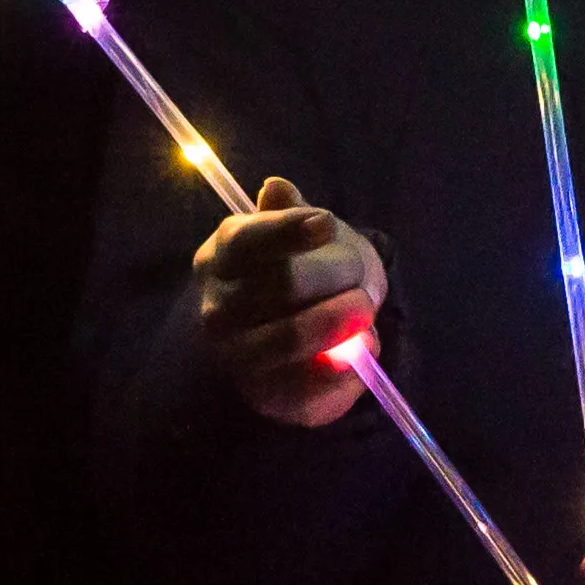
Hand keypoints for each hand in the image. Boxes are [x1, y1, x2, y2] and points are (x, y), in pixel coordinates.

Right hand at [193, 177, 385, 427]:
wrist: (281, 345)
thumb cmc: (291, 273)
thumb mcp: (291, 237)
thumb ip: (287, 214)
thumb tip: (276, 188)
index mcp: (222, 256)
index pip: (247, 240)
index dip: (287, 230)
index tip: (327, 224)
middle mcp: (219, 308)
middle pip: (284, 285)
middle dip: (338, 274)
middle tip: (364, 278)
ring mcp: (238, 356)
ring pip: (294, 336)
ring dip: (341, 320)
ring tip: (365, 311)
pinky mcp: (269, 397)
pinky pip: (313, 383)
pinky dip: (349, 365)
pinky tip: (364, 349)